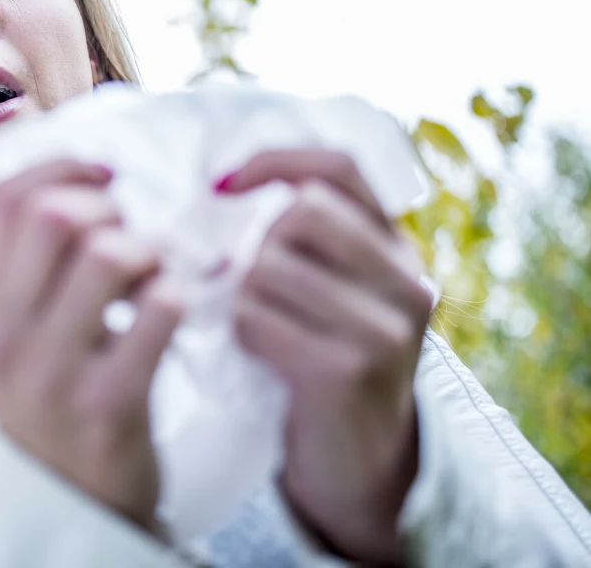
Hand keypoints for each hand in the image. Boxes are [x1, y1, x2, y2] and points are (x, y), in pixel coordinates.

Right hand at [0, 159, 183, 531]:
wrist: (72, 497)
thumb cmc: (55, 388)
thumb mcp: (16, 322)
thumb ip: (28, 249)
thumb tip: (60, 145)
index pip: (5, 198)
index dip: (64, 166)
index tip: (106, 176)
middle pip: (53, 214)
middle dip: (110, 208)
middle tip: (133, 234)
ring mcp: (49, 372)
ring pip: (107, 253)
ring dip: (149, 250)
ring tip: (155, 275)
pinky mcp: (106, 404)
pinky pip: (159, 308)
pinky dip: (179, 294)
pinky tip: (174, 312)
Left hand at [220, 149, 432, 563]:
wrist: (357, 463)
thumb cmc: (322, 357)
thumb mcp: (328, 288)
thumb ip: (299, 238)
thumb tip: (218, 183)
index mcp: (397, 246)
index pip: (340, 166)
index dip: (275, 159)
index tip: (220, 182)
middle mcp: (404, 279)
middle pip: (302, 209)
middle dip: (251, 237)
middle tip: (230, 272)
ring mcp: (384, 328)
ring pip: (270, 264)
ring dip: (236, 289)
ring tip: (242, 315)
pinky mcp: (349, 371)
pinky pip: (257, 318)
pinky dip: (237, 327)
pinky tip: (247, 346)